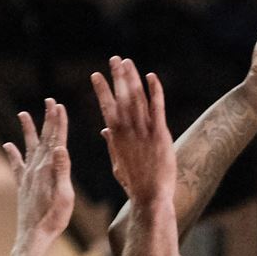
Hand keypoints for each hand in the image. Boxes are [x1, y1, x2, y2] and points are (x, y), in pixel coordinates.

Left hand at [4, 98, 73, 249]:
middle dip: (47, 119)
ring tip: (23, 114)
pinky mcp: (22, 186)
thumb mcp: (65, 196)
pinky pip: (16, 165)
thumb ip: (62, 171)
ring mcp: (26, 177)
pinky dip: (12, 153)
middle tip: (50, 101)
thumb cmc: (53, 220)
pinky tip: (7, 145)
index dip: (58, 122)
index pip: (55, 140)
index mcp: (47, 170)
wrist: (33, 237)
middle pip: (43, 139)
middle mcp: (35, 170)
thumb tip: (60, 147)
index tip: (59, 105)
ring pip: (28, 148)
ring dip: (28, 131)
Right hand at [91, 57, 175, 204]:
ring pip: (137, 98)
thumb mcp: (117, 164)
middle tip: (114, 59)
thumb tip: (103, 130)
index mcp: (116, 136)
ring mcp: (145, 131)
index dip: (102, 89)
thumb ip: (111, 144)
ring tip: (128, 62)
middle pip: (121, 97)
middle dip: (117, 76)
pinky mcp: (161, 134)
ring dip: (132, 78)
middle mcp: (128, 130)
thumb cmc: (134, 183)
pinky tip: (151, 76)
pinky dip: (155, 91)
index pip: (107, 107)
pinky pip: (157, 107)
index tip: (96, 75)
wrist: (151, 196)